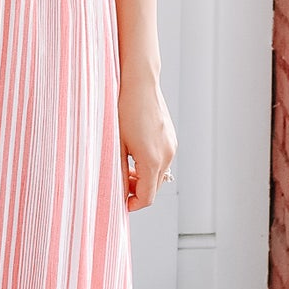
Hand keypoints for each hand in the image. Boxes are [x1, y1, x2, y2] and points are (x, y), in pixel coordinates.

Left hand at [118, 70, 176, 212]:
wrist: (139, 83)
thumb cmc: (123, 110)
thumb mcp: (116, 144)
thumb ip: (119, 171)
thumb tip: (118, 190)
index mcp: (152, 160)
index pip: (147, 197)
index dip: (133, 204)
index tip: (121, 203)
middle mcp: (167, 155)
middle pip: (155, 188)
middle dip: (138, 191)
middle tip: (120, 185)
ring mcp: (171, 146)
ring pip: (159, 174)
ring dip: (144, 177)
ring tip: (126, 168)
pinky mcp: (171, 138)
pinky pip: (163, 160)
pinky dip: (150, 164)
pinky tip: (135, 154)